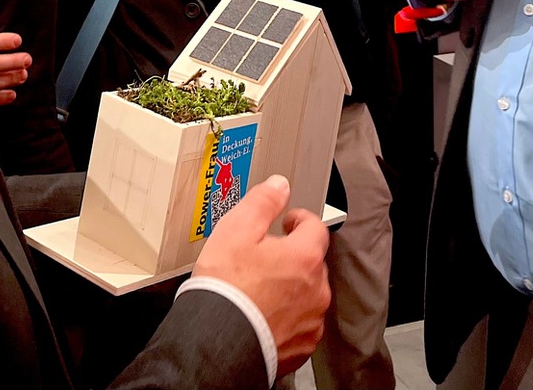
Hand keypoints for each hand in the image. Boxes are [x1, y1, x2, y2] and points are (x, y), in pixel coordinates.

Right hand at [193, 174, 330, 376]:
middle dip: (293, 255)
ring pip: (308, 293)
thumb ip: (263, 202)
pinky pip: (301, 323)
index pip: (315, 226)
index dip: (298, 219)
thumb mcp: (237, 229)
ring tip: (260, 289)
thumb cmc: (227, 288)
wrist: (217, 342)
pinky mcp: (301, 347)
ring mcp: (310, 321)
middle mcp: (316, 290)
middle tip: (263, 257)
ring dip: (291, 288)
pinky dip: (287, 317)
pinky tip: (263, 314)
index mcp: (305, 257)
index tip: (286, 222)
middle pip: (312, 261)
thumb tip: (279, 185)